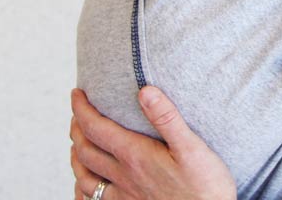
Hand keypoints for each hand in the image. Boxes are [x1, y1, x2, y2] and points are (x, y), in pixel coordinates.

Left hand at [70, 86, 236, 199]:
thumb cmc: (205, 186)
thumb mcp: (192, 147)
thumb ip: (167, 118)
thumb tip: (145, 91)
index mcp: (135, 156)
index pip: (95, 128)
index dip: (81, 108)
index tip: (76, 93)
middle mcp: (124, 177)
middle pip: (85, 150)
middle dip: (76, 128)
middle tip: (77, 113)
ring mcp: (124, 196)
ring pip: (84, 177)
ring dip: (76, 157)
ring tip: (77, 144)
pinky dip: (82, 189)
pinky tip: (84, 185)